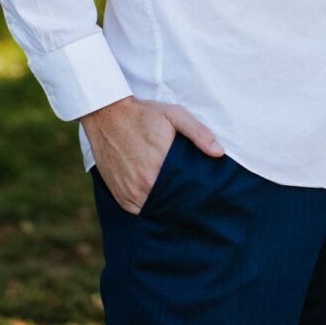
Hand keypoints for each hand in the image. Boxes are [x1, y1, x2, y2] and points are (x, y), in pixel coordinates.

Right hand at [81, 96, 222, 213]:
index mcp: (160, 168)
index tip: (202, 190)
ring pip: (154, 208)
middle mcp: (143, 185)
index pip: (185, 191)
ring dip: (164, 204)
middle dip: (181, 200)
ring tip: (175, 196)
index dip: (195, 192)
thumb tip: (219, 152)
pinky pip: (138, 210)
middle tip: (191, 194)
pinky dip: (148, 205)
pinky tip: (157, 197)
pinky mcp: (119, 195)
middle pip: (171, 202)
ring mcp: (129, 192)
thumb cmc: (143, 115)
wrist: (107, 115)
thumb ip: (198, 133)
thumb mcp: (174, 115)